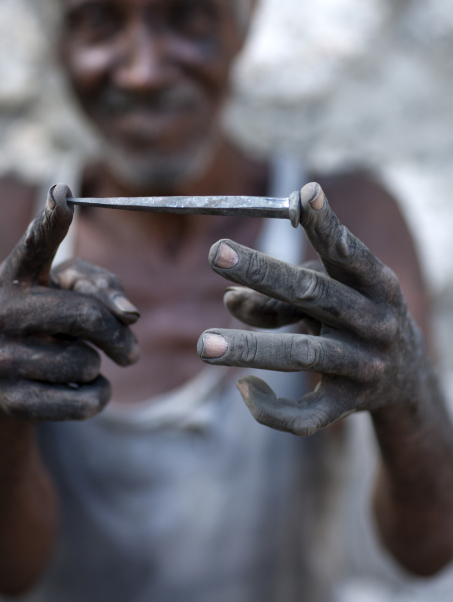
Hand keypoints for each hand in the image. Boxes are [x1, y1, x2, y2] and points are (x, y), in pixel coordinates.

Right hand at [0, 183, 138, 422]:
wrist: (10, 387)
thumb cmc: (53, 327)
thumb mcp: (74, 297)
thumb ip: (105, 290)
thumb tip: (130, 314)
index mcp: (17, 275)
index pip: (36, 244)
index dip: (52, 220)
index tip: (64, 194)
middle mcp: (0, 311)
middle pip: (87, 317)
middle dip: (119, 336)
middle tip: (131, 352)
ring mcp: (1, 358)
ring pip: (88, 363)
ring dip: (98, 367)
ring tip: (74, 364)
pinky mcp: (13, 402)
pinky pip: (86, 400)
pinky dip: (97, 397)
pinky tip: (75, 391)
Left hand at [197, 182, 426, 435]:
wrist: (405, 376)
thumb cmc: (352, 317)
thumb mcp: (327, 297)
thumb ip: (279, 295)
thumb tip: (229, 298)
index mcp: (375, 284)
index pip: (349, 252)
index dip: (327, 225)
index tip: (304, 194)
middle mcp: (374, 322)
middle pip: (314, 294)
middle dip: (263, 273)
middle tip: (216, 252)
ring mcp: (363, 366)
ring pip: (302, 355)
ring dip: (251, 347)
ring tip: (203, 345)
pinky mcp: (348, 406)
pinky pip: (306, 415)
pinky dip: (270, 407)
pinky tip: (244, 389)